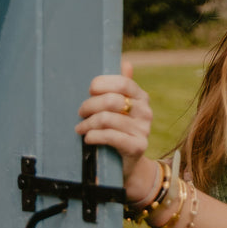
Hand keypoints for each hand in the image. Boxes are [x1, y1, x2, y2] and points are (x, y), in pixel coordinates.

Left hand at [76, 58, 154, 193]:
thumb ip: (122, 87)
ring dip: (87, 124)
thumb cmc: (118, 131)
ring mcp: (143, 130)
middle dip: (90, 105)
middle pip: (112, 100)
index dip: (103, 84)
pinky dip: (94, 136)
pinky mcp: (138, 147)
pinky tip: (87, 139)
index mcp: (141, 97)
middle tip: (80, 112)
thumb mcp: (120, 109)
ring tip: (80, 128)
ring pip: (107, 119)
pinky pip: (111, 137)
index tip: (90, 89)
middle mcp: (146, 112)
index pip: (123, 83)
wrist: (127, 165)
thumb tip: (126, 62)